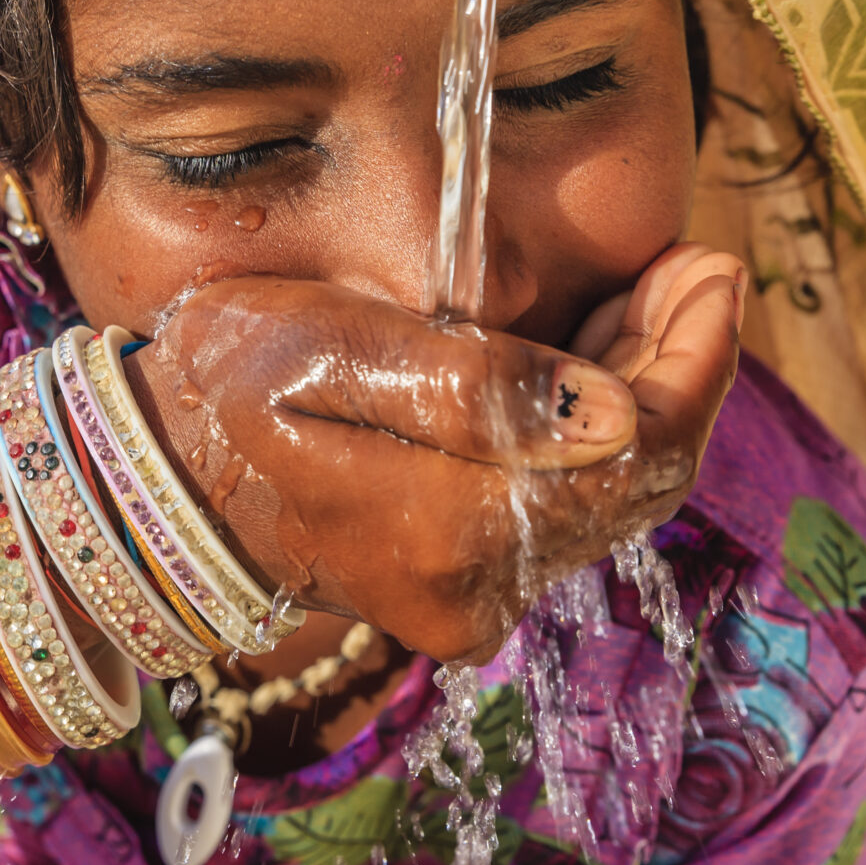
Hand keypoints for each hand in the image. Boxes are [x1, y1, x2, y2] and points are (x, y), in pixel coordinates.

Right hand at [126, 243, 743, 662]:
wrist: (154, 477)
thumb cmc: (227, 385)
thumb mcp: (331, 345)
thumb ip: (472, 381)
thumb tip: (615, 409)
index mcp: (448, 526)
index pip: (636, 450)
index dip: (696, 356)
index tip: (711, 264)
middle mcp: (477, 587)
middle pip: (638, 478)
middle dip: (682, 367)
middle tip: (694, 269)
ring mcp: (470, 600)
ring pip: (609, 497)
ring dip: (644, 397)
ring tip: (649, 298)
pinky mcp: (459, 592)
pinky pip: (565, 513)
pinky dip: (595, 437)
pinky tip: (591, 364)